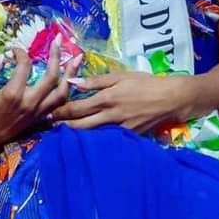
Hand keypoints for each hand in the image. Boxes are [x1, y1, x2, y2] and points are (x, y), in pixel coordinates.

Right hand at [0, 40, 81, 151]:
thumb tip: (1, 57)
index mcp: (13, 94)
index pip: (25, 66)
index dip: (21, 53)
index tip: (15, 49)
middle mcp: (30, 102)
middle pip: (51, 77)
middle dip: (56, 56)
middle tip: (59, 40)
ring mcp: (38, 111)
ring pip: (62, 92)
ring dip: (70, 74)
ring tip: (78, 58)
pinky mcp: (40, 116)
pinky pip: (60, 103)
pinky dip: (67, 89)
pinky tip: (71, 78)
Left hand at [50, 70, 193, 132]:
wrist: (170, 99)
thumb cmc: (145, 83)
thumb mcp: (120, 76)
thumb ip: (96, 81)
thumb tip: (73, 82)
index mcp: (106, 98)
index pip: (76, 108)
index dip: (60, 112)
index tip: (48, 113)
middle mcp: (110, 116)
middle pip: (80, 126)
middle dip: (63, 128)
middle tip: (50, 128)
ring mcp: (119, 129)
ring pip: (92, 136)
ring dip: (76, 136)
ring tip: (63, 136)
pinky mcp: (128, 137)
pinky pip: (107, 140)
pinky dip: (95, 141)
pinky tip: (87, 142)